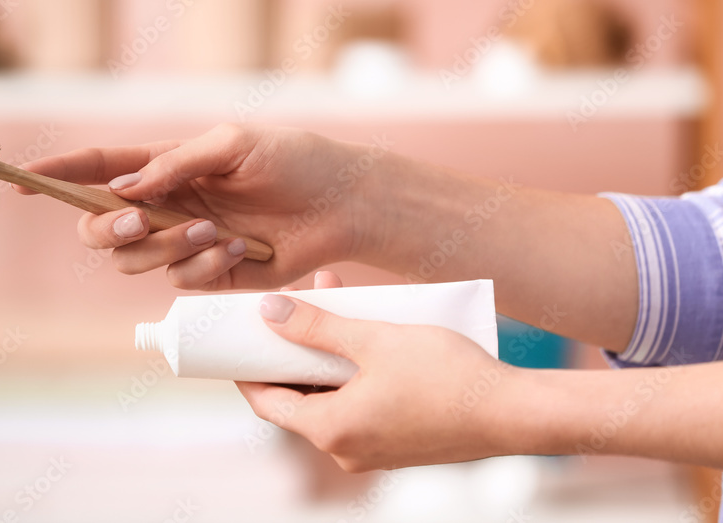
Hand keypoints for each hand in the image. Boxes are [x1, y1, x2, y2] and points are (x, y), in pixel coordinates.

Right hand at [17, 124, 384, 289]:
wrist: (341, 204)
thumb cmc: (293, 160)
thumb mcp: (235, 145)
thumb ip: (176, 163)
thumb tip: (122, 187)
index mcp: (165, 167)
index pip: (98, 169)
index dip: (57, 175)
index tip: (18, 180)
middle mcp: (165, 205)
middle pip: (99, 227)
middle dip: (107, 229)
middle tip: (139, 221)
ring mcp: (183, 242)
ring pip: (135, 261)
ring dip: (167, 247)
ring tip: (216, 231)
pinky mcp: (208, 274)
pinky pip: (179, 281)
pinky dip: (204, 266)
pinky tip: (240, 250)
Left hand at [237, 281, 522, 471]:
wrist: (516, 414)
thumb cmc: (447, 377)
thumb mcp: (374, 341)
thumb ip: (316, 327)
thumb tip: (268, 311)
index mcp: (331, 431)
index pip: (267, 403)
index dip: (249, 369)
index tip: (240, 340)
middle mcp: (346, 450)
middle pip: (300, 399)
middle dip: (294, 351)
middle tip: (291, 310)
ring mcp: (374, 451)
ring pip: (333, 399)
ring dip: (327, 356)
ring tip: (335, 305)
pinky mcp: (400, 443)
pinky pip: (361, 406)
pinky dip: (353, 374)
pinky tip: (367, 336)